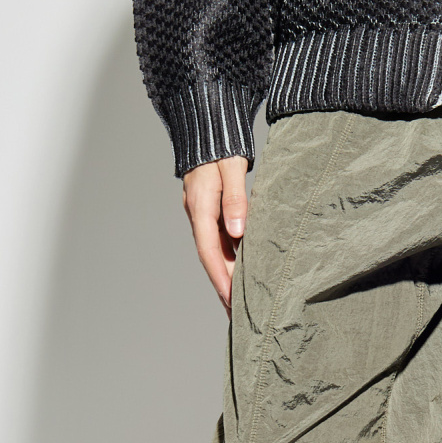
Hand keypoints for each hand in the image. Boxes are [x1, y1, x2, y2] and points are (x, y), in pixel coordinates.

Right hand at [182, 155, 249, 310]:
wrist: (207, 128)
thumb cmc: (222, 147)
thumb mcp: (232, 169)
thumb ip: (235, 199)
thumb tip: (238, 231)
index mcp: (201, 207)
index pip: (209, 250)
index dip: (220, 277)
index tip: (231, 299)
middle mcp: (198, 215)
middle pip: (211, 257)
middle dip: (223, 286)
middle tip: (238, 313)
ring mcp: (203, 214)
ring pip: (215, 250)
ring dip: (227, 274)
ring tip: (242, 300)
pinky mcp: (211, 211)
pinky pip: (220, 239)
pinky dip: (230, 258)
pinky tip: (243, 271)